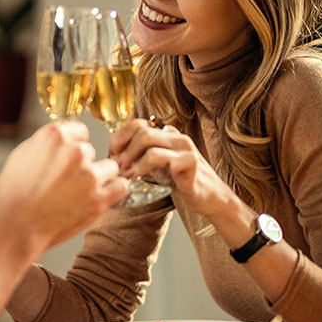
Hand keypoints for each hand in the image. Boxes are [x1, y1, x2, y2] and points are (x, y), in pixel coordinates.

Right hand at [0, 121, 126, 252]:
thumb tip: (62, 140)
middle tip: (64, 184)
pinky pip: (121, 186)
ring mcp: (89, 175)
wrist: (14, 228)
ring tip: (78, 194)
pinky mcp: (99, 199)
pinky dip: (112, 192)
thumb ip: (47, 143)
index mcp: (55, 136)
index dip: (72, 148)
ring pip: (109, 168)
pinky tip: (98, 198)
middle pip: (91, 152)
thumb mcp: (22, 154)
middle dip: (81, 166)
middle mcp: (75, 151)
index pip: (80, 132)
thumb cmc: (11, 194)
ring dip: (98, 179)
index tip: (64, 162)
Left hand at [108, 119, 230, 215]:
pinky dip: (144, 170)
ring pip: (149, 143)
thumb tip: (115, 153)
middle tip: (116, 167)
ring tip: (126, 175)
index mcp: (167, 133)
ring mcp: (185, 148)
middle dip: (123, 150)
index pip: (137, 124)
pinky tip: (139, 180)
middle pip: (141, 131)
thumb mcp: (158, 163)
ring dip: (132, 160)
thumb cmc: (182, 179)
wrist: (210, 197)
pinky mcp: (191, 162)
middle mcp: (176, 136)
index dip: (119, 138)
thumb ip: (141, 154)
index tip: (112, 155)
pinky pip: (164, 160)